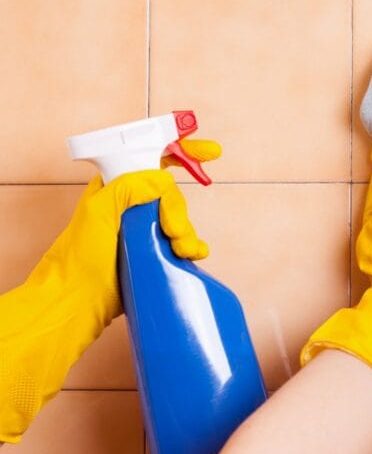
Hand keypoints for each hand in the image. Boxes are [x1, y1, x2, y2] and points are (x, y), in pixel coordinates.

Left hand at [0, 139, 219, 443]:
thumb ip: (129, 188)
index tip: (210, 153)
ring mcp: (144, 229)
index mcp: (116, 187)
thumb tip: (163, 180)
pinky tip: (193, 256)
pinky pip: (183, 243)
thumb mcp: (99, 213)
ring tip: (182, 251)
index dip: (182, 151)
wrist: (79, 303)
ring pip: (179, 219)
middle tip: (174, 230)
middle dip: (179, 209)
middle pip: (171, 194)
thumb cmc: (80, 259)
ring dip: (187, 233)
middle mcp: (132, 205)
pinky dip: (193, 247)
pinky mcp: (155, 252)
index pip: (151, 157)